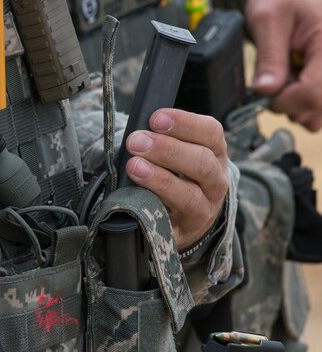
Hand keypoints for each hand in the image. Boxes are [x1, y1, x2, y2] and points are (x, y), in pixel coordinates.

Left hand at [124, 108, 227, 250]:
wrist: (187, 221)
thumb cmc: (179, 178)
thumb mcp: (182, 155)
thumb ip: (165, 140)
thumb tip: (140, 131)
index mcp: (216, 155)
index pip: (210, 132)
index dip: (184, 123)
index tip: (155, 118)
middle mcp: (216, 182)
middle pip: (201, 163)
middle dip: (166, 149)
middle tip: (136, 142)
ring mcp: (203, 210)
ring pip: (189, 195)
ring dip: (159, 178)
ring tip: (134, 167)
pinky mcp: (185, 233)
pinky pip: (171, 223)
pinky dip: (153, 209)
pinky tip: (135, 199)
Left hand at [246, 0, 321, 130]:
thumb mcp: (269, 19)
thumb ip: (269, 58)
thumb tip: (264, 91)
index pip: (312, 95)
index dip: (284, 101)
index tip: (266, 90)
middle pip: (315, 110)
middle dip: (288, 103)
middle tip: (278, 76)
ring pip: (316, 116)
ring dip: (294, 105)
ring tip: (288, 75)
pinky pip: (316, 111)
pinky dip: (301, 104)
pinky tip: (295, 81)